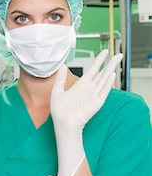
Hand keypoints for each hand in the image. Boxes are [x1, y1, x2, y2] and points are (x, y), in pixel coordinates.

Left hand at [50, 49, 122, 175]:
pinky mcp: (96, 103)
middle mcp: (89, 88)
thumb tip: (63, 66)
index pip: (93, 69)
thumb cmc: (59, 111)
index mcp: (81, 85)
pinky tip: (112, 74)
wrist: (63, 123)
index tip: (105, 52)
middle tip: (118, 53)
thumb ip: (60, 79)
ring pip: (105, 79)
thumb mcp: (57, 91)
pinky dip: (108, 83)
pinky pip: (104, 91)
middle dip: (110, 63)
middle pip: (102, 73)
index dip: (99, 60)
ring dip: (111, 69)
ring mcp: (94, 95)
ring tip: (118, 59)